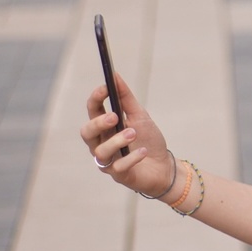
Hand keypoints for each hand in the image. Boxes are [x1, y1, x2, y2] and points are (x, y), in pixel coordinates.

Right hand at [80, 72, 173, 197]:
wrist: (164, 166)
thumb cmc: (148, 140)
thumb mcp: (140, 116)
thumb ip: (126, 98)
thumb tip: (115, 75)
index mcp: (105, 127)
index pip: (93, 111)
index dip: (96, 99)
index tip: (105, 87)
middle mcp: (101, 143)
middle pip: (87, 133)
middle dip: (98, 123)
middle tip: (115, 116)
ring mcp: (108, 161)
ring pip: (100, 151)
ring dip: (117, 140)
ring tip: (133, 133)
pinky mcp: (119, 175)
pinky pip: (119, 167)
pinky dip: (131, 157)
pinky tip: (142, 151)